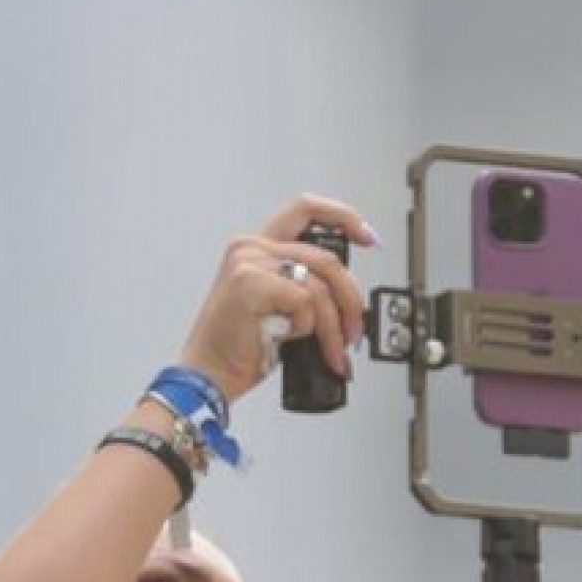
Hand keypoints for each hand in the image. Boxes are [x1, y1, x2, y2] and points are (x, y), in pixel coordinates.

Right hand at [172, 193, 374, 403]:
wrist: (212, 372)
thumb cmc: (245, 344)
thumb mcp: (282, 306)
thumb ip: (307, 284)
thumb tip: (350, 294)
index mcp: (260, 248)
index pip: (305, 209)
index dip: (343, 216)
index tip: (368, 237)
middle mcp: (252, 248)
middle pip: (328, 259)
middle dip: (351, 300)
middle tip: (354, 330)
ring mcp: (249, 262)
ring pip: (320, 285)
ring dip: (334, 326)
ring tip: (330, 349)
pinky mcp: (250, 282)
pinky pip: (304, 301)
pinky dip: (305, 327)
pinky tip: (285, 336)